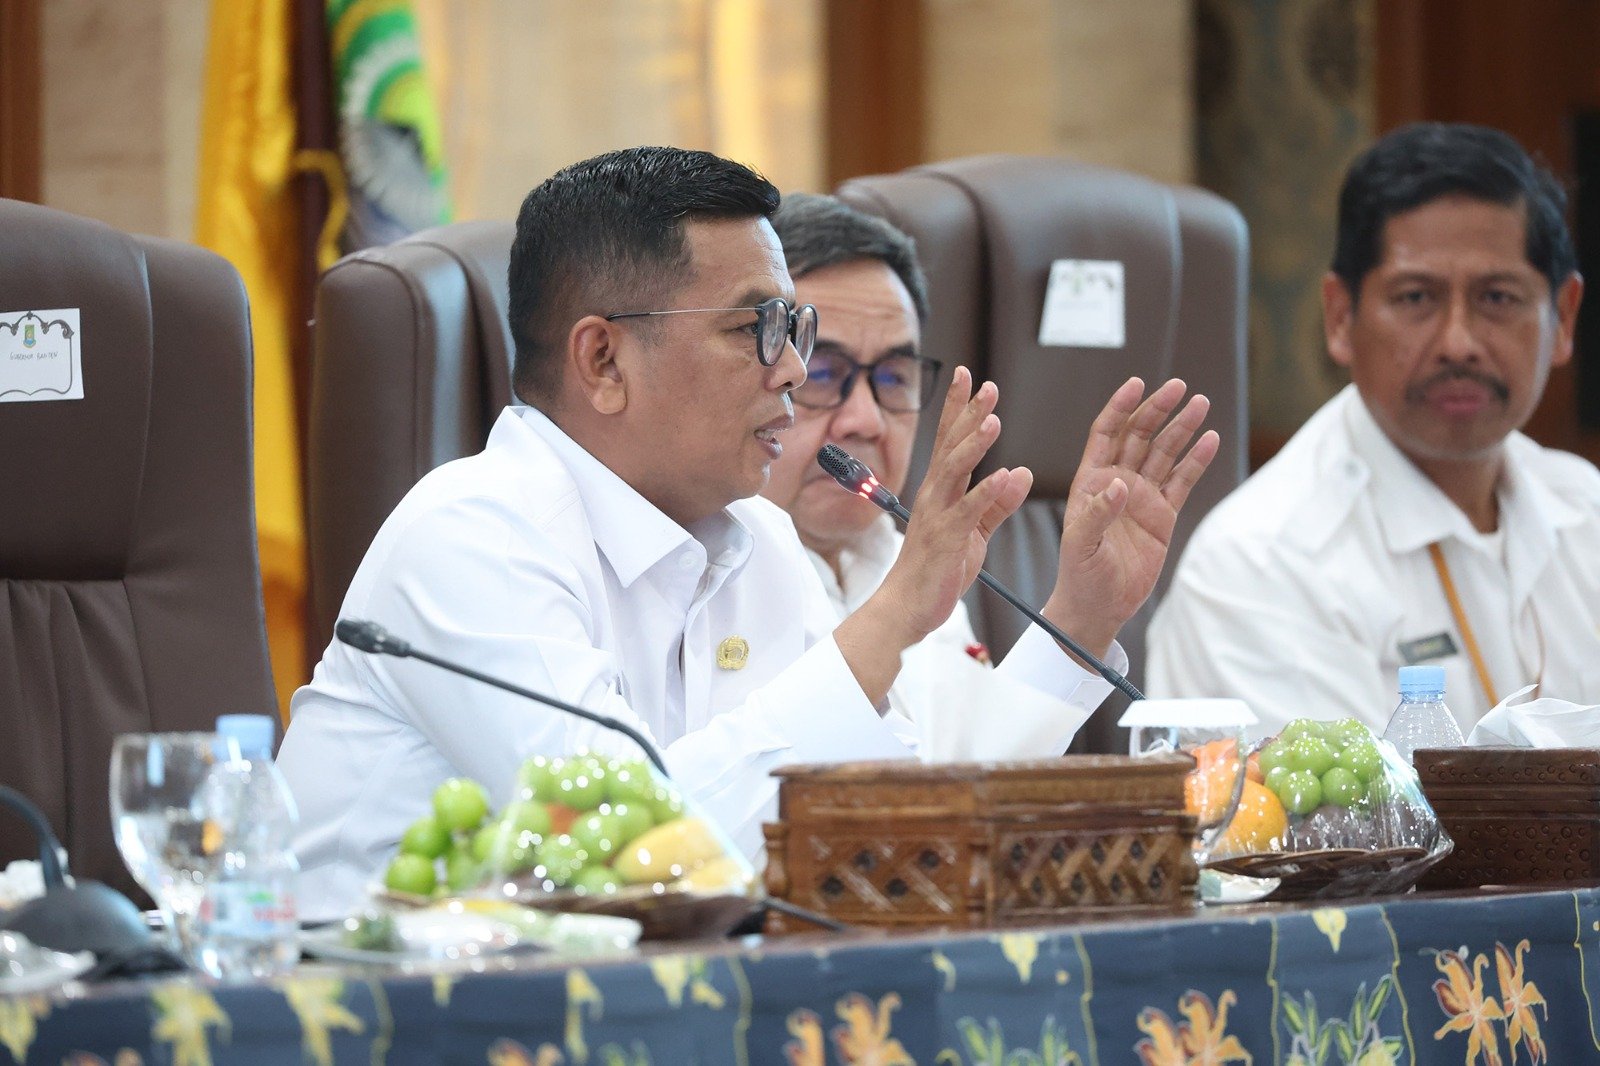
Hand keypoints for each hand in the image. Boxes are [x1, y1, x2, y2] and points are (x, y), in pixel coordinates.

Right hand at [836, 367, 1030, 703]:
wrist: (908, 608)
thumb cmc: (937, 570)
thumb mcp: (975, 532)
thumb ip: (997, 502)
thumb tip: (1020, 473)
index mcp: (941, 491)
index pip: (951, 440)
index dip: (960, 408)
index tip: (971, 376)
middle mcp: (935, 496)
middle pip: (952, 445)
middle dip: (967, 413)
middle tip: (985, 384)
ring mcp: (937, 515)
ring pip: (955, 471)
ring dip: (974, 443)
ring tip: (993, 418)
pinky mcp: (945, 539)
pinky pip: (968, 511)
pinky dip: (987, 492)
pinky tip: (1005, 474)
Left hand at [1043, 377, 1218, 655]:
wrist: (1100, 607)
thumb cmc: (1080, 575)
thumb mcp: (1081, 546)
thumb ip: (1097, 515)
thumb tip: (1119, 484)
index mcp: (1091, 482)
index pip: (1106, 433)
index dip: (1120, 407)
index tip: (1137, 384)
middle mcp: (1117, 482)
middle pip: (1140, 435)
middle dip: (1158, 410)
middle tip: (1179, 387)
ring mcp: (1142, 497)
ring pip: (1164, 453)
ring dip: (1181, 428)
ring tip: (1200, 404)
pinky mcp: (1163, 515)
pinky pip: (1182, 481)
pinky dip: (1196, 461)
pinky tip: (1211, 439)